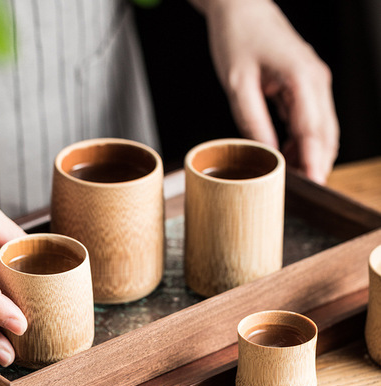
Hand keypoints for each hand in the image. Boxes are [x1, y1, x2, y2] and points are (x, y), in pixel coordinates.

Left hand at [193, 0, 339, 183]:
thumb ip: (253, 121)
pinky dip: (303, 141)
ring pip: (321, 129)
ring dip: (310, 154)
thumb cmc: (237, 40)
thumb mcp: (237, 85)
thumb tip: (268, 154)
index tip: (313, 186)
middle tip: (303, 190)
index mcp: (302, 78)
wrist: (239, 9)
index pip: (314, 130)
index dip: (314, 161)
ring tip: (291, 176)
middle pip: (326, 133)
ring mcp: (314, 82)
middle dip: (317, 163)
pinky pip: (310, 120)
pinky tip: (287, 154)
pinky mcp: (305, 85)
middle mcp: (316, 81)